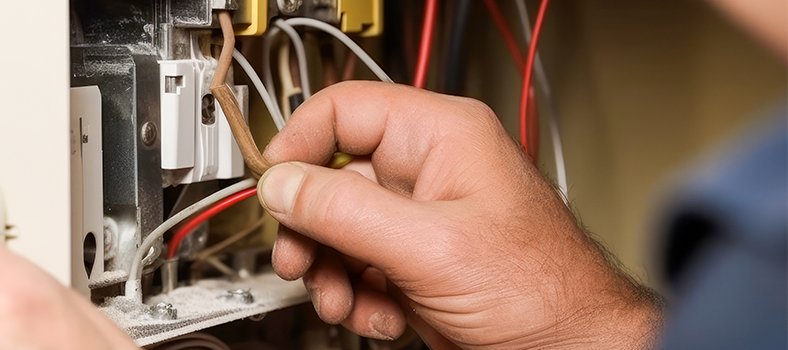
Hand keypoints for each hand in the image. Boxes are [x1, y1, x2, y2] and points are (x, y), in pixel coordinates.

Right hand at [259, 81, 661, 347]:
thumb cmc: (541, 289)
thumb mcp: (430, 245)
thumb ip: (347, 211)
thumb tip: (283, 184)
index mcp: (440, 137)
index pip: (343, 111)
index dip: (298, 146)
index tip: (273, 188)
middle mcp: (427, 172)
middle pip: (330, 180)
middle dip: (311, 229)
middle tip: (300, 260)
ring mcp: (419, 220)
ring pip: (338, 232)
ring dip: (330, 272)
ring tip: (343, 300)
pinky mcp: (415, 263)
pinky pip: (358, 269)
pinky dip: (356, 297)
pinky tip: (380, 315)